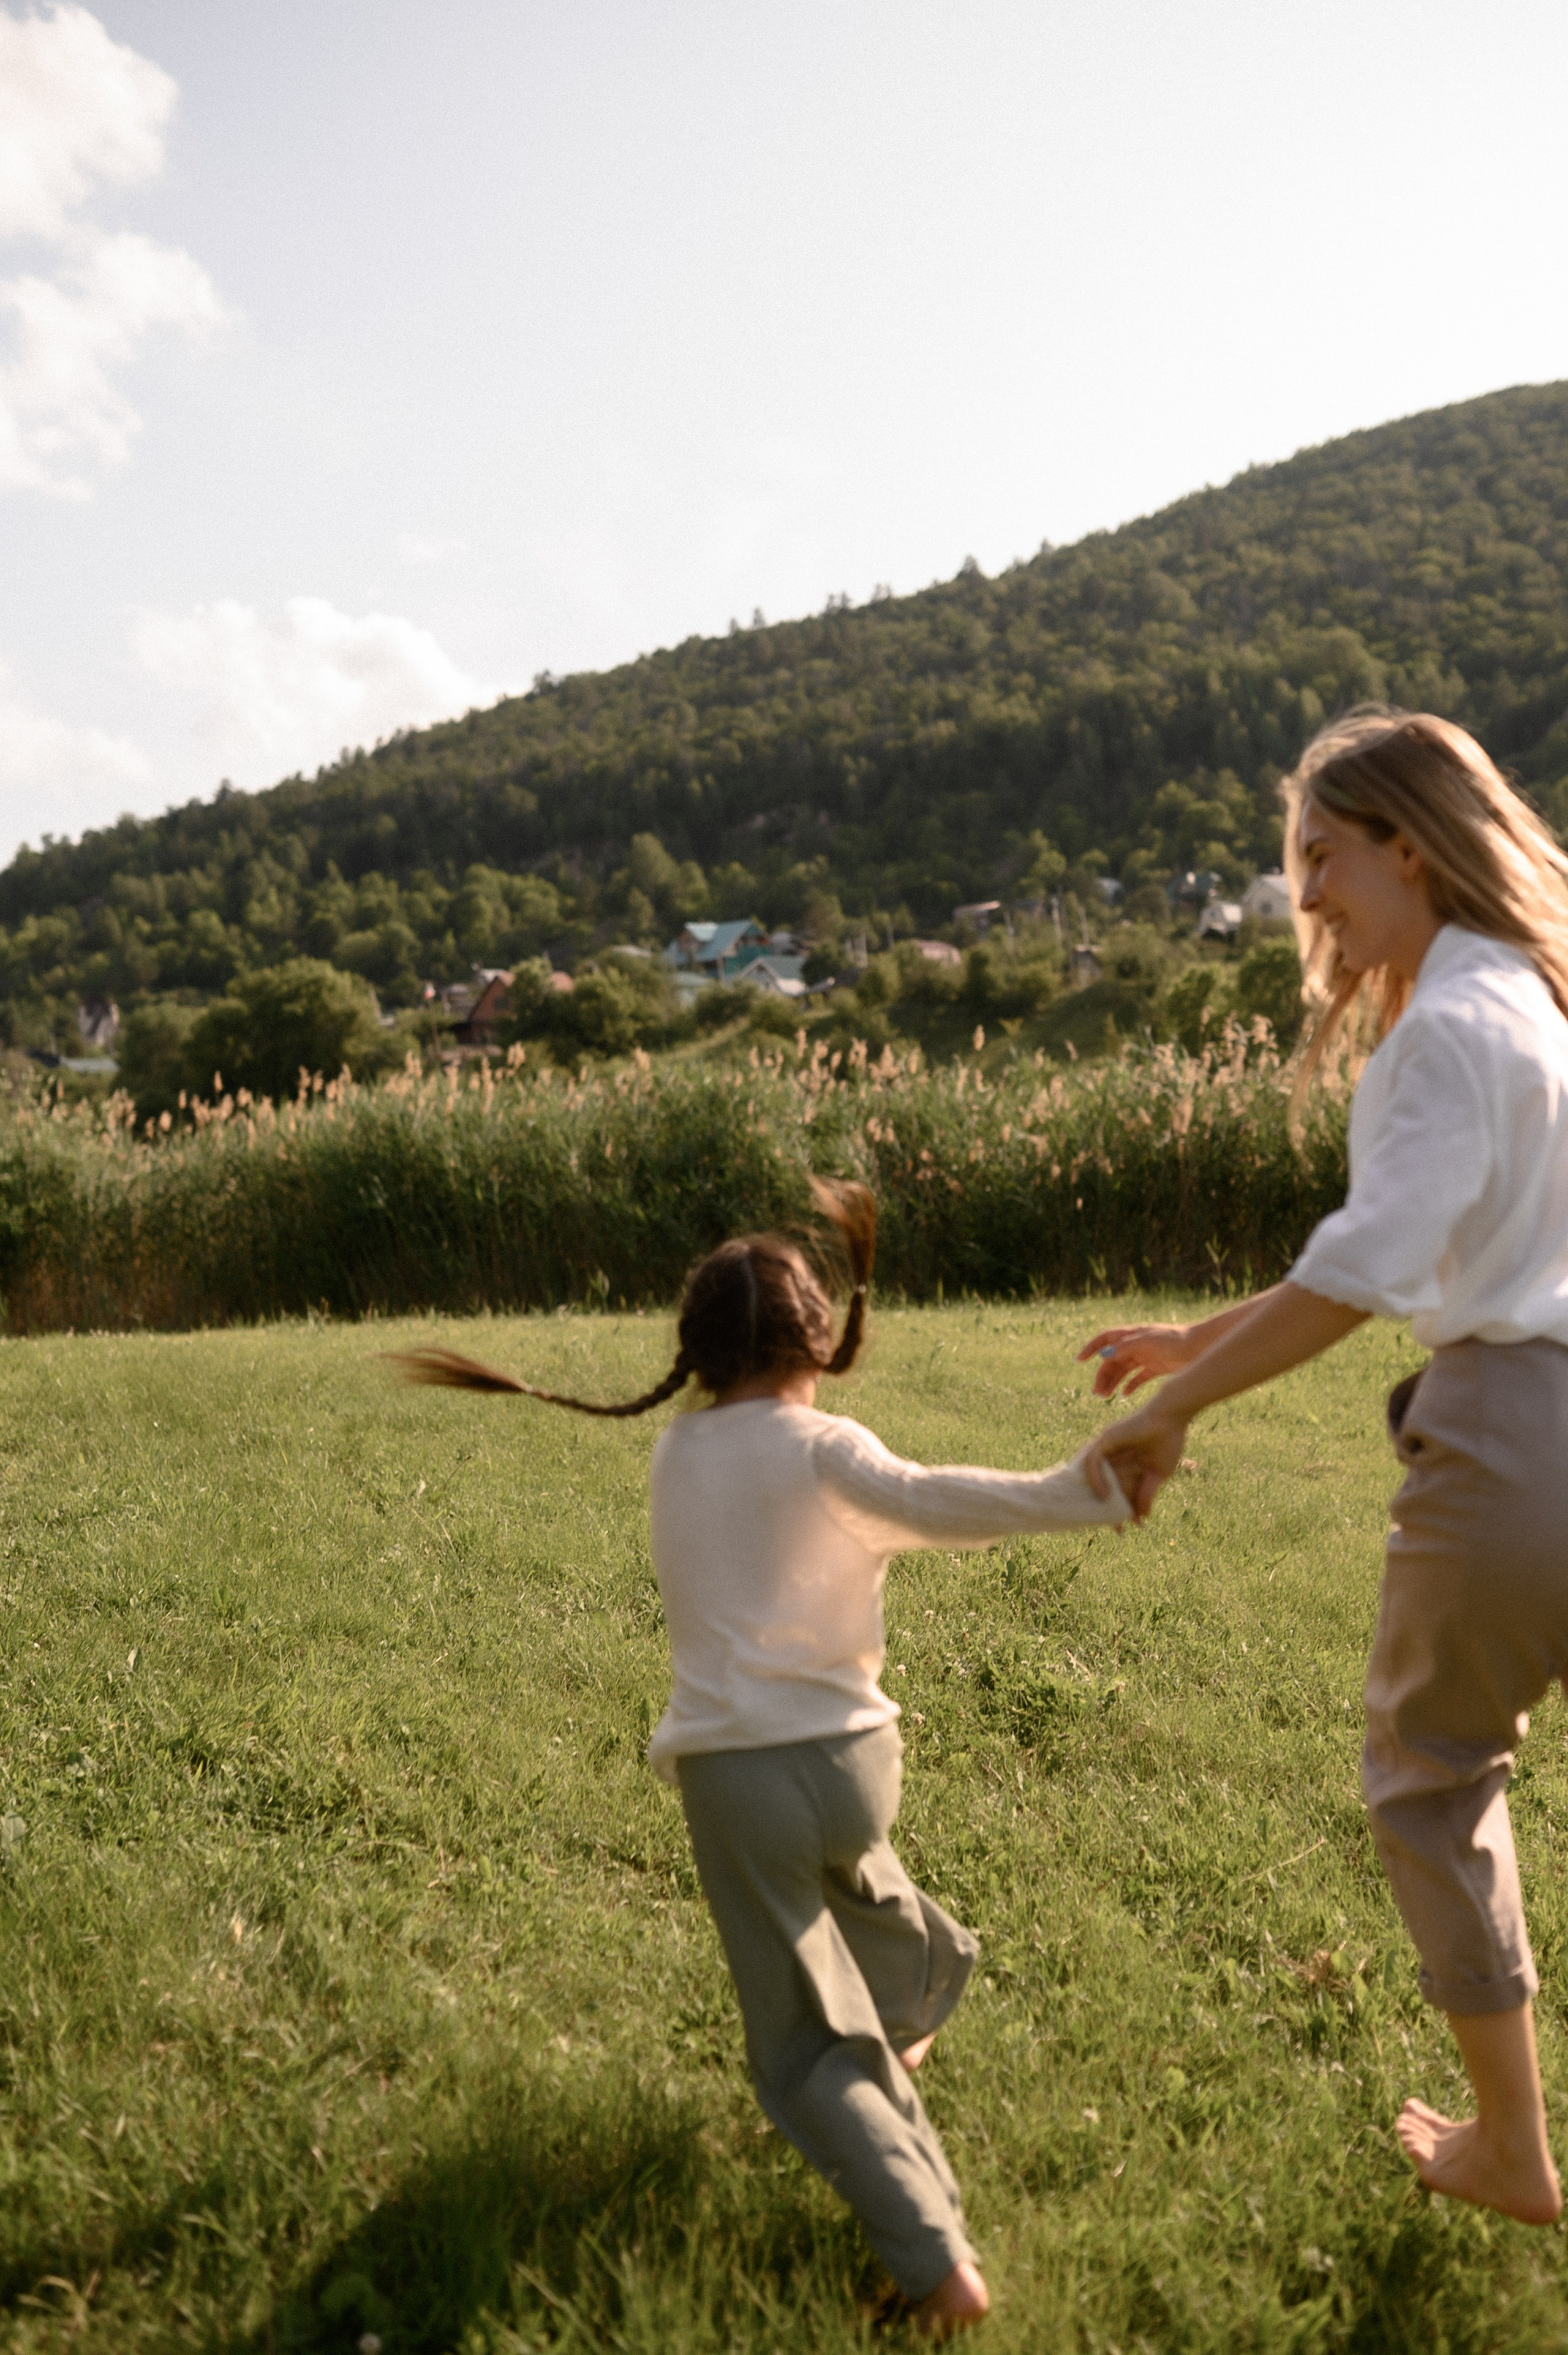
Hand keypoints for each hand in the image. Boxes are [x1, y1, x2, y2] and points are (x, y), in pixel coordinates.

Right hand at [1077, 1322, 1195, 1398]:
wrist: (1200, 1348)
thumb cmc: (1174, 1341)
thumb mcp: (1146, 1342)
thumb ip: (1125, 1347)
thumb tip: (1104, 1355)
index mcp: (1132, 1335)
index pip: (1106, 1339)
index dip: (1091, 1348)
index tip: (1080, 1360)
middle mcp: (1136, 1345)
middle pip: (1112, 1360)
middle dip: (1102, 1375)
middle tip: (1096, 1393)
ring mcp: (1146, 1357)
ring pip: (1123, 1371)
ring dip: (1112, 1383)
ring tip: (1105, 1397)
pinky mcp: (1156, 1368)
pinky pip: (1137, 1378)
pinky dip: (1129, 1387)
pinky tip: (1123, 1396)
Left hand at [1082, 1399, 1189, 1521]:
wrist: (1172, 1420)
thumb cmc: (1167, 1443)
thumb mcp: (1157, 1476)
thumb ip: (1146, 1494)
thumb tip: (1142, 1517)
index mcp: (1126, 1468)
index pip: (1115, 1492)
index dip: (1116, 1511)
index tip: (1121, 1530)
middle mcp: (1113, 1460)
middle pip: (1102, 1488)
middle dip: (1104, 1509)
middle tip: (1114, 1528)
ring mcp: (1108, 1449)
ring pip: (1094, 1477)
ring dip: (1098, 1499)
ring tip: (1106, 1518)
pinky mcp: (1105, 1439)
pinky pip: (1093, 1461)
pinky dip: (1096, 1479)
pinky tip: (1104, 1494)